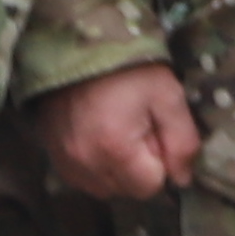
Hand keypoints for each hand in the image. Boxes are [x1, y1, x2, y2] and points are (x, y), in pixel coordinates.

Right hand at [37, 63, 203, 204]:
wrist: (81, 45)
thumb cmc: (130, 69)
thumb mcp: (168, 97)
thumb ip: (182, 142)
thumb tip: (183, 180)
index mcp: (115, 149)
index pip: (150, 186)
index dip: (161, 162)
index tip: (155, 131)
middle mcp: (84, 162)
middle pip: (126, 190)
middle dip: (140, 167)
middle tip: (138, 127)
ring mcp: (64, 160)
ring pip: (103, 187)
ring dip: (118, 169)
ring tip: (118, 130)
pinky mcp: (51, 154)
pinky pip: (82, 177)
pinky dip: (96, 165)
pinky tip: (100, 135)